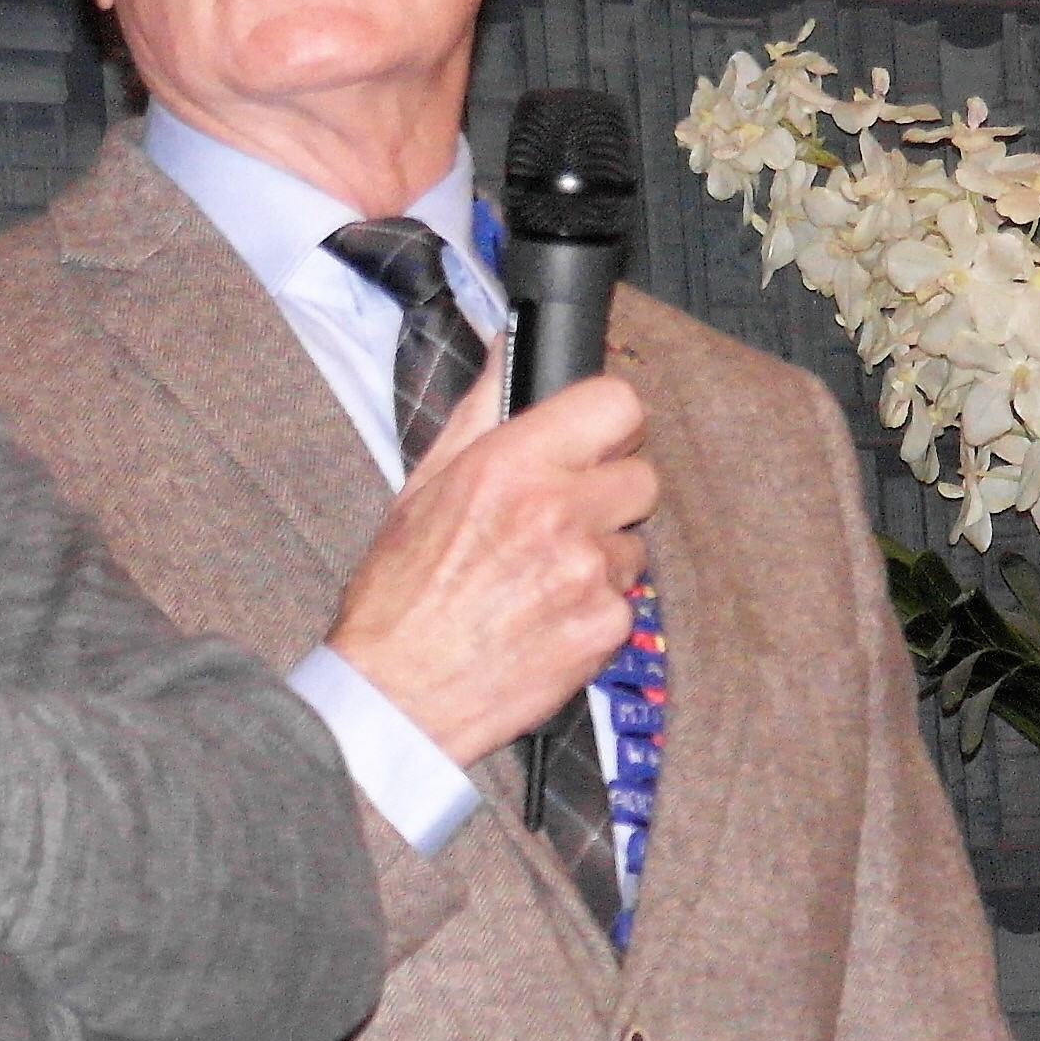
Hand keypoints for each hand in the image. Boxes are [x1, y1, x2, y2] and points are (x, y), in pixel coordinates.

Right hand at [325, 373, 654, 766]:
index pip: (617, 404)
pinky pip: (628, 602)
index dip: (609, 423)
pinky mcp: (606, 629)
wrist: (396, 695)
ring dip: (601, 556)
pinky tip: (546, 618)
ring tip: (541, 579)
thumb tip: (508, 345)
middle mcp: (558, 512)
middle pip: (642, 474)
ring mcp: (588, 574)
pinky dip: (595, 609)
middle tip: (564, 517)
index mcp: (511, 465)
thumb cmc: (399, 594)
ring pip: (636, 543)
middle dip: (608, 493)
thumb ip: (480, 408)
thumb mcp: (424, 484)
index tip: (594, 441)